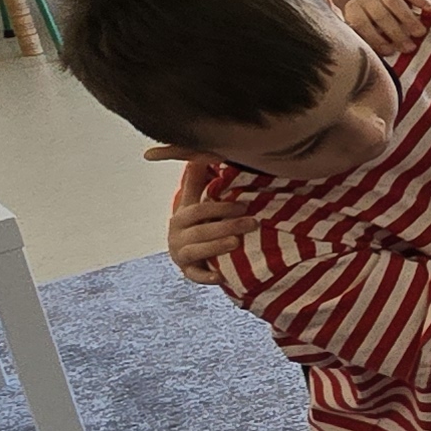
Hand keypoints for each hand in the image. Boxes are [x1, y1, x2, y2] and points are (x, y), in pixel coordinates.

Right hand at [159, 155, 256, 283]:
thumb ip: (196, 180)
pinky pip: (195, 276)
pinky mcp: (188, 272)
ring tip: (238, 243)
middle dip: (227, 226)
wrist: (186, 250)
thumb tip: (197, 153)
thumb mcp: (194, 200)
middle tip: (253, 223)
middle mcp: (177, 236)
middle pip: (201, 231)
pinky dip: (207, 277)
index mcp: (181, 217)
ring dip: (217, 247)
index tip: (244, 205)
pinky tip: (222, 277)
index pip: (198, 210)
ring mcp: (181, 255)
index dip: (220, 207)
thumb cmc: (196, 220)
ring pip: (197, 251)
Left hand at [332, 0, 430, 57]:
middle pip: (380, 14)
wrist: (378, 20)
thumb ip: (335, 22)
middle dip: (396, 33)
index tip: (388, 52)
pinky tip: (429, 11)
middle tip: (408, 47)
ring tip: (419, 34)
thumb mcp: (350, 35)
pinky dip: (419, 0)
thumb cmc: (366, 35)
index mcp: (352, 10)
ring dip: (409, 20)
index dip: (375, 39)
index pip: (362, 24)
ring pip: (395, 3)